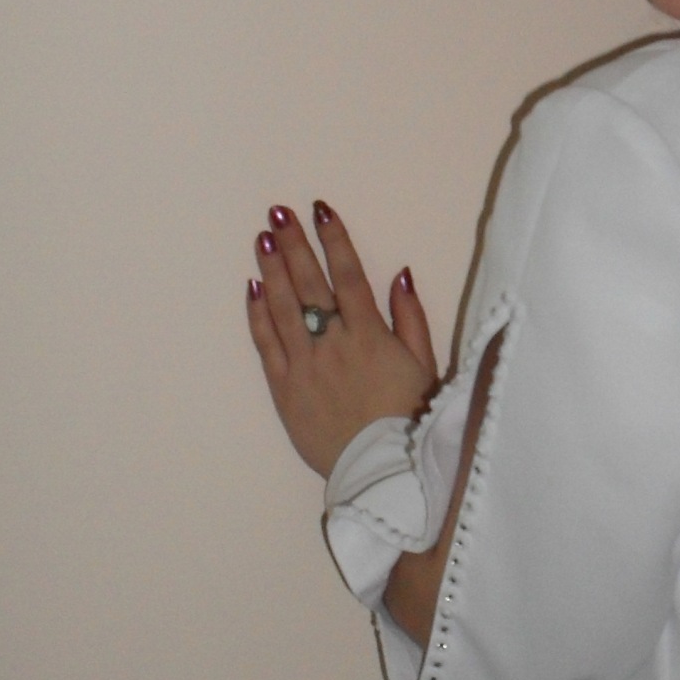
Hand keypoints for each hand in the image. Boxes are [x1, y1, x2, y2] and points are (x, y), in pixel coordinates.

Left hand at [246, 200, 436, 477]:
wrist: (382, 470)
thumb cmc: (411, 418)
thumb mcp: (425, 365)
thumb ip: (411, 318)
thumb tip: (400, 273)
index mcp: (370, 335)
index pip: (347, 275)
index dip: (334, 239)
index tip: (321, 209)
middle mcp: (333, 343)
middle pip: (309, 283)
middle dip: (294, 244)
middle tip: (279, 213)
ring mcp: (304, 365)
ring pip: (282, 307)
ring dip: (272, 270)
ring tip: (264, 239)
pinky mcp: (284, 389)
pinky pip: (267, 344)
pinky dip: (258, 314)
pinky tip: (253, 288)